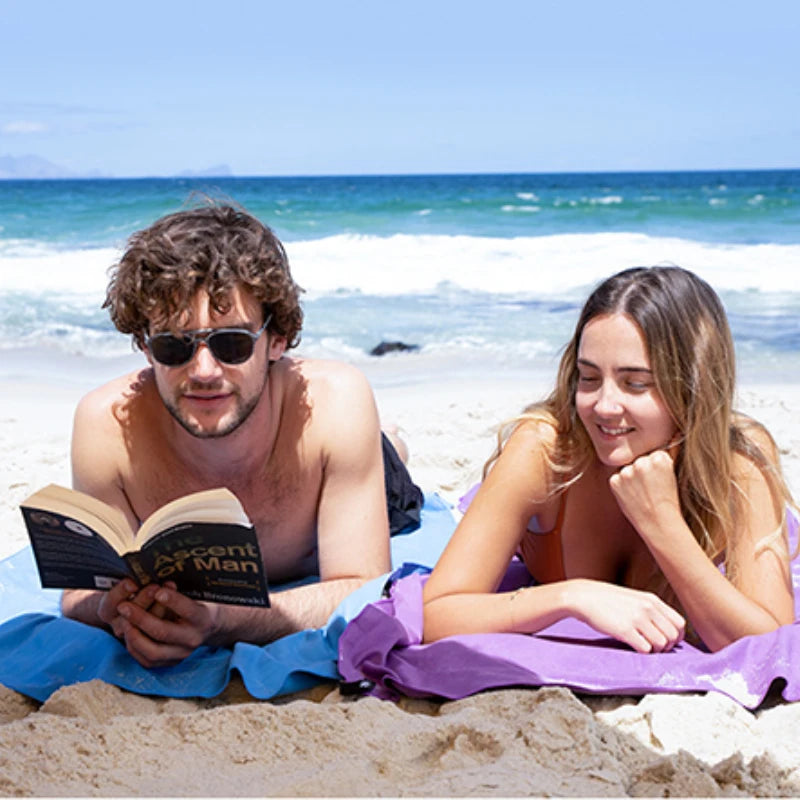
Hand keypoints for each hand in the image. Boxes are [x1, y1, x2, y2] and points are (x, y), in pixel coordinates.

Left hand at [114, 585, 219, 667]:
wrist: (206, 628)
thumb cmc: (196, 604)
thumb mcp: (194, 595)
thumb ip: (177, 591)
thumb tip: (161, 579)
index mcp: (202, 619)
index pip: (188, 610)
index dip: (173, 601)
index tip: (157, 590)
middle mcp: (193, 639)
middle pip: (164, 632)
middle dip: (141, 618)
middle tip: (124, 606)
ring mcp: (181, 654)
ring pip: (153, 651)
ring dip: (134, 636)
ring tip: (124, 621)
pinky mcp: (170, 663)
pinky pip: (147, 661)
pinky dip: (134, 647)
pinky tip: (128, 633)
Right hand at [569, 579, 685, 652]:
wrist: (583, 597)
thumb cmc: (607, 600)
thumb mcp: (634, 598)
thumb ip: (650, 610)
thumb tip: (666, 629)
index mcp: (652, 600)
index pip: (679, 623)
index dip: (676, 636)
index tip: (667, 641)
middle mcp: (648, 608)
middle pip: (673, 636)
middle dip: (667, 646)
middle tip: (655, 647)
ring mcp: (637, 619)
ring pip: (662, 644)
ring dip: (655, 650)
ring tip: (642, 646)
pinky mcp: (625, 630)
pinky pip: (646, 649)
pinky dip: (643, 652)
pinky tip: (633, 646)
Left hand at [609, 449, 681, 540]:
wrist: (659, 523)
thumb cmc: (668, 501)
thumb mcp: (673, 473)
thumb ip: (672, 452)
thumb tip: (676, 432)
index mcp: (659, 457)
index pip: (652, 455)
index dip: (655, 469)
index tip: (658, 481)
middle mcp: (641, 461)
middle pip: (639, 460)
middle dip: (642, 472)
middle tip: (650, 489)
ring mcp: (627, 471)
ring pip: (627, 469)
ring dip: (631, 478)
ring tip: (642, 493)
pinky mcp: (614, 481)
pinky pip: (616, 478)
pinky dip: (621, 486)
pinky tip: (632, 496)